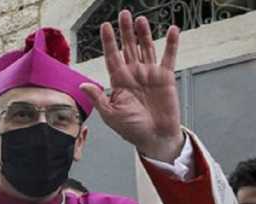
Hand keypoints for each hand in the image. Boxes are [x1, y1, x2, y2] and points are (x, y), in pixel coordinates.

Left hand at [80, 10, 184, 162]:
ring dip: (144, 34)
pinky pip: (169, 57)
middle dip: (125, 32)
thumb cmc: (131, 129)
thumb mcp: (111, 115)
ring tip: (140, 19)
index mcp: (119, 81)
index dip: (109, 41)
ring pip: (146, 48)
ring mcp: (150, 74)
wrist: (154, 138)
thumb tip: (83, 85)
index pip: (112, 56)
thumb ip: (99, 98)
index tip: (105, 26)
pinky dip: (171, 44)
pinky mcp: (166, 77)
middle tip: (123, 14)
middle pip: (129, 47)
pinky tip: (172, 30)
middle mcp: (134, 73)